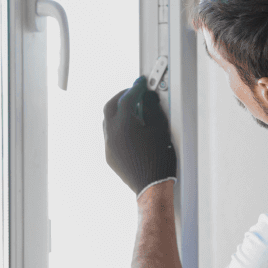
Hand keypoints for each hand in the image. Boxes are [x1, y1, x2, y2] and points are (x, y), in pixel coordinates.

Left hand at [102, 75, 177, 195]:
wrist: (151, 186)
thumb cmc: (159, 159)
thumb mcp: (160, 129)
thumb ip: (152, 109)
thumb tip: (148, 98)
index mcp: (124, 125)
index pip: (127, 98)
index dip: (135, 87)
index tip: (140, 82)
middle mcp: (112, 134)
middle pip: (110, 106)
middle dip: (121, 97)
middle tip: (133, 93)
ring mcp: (109, 145)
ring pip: (108, 121)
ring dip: (118, 112)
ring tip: (133, 111)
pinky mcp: (109, 155)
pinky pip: (110, 136)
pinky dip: (118, 128)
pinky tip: (130, 130)